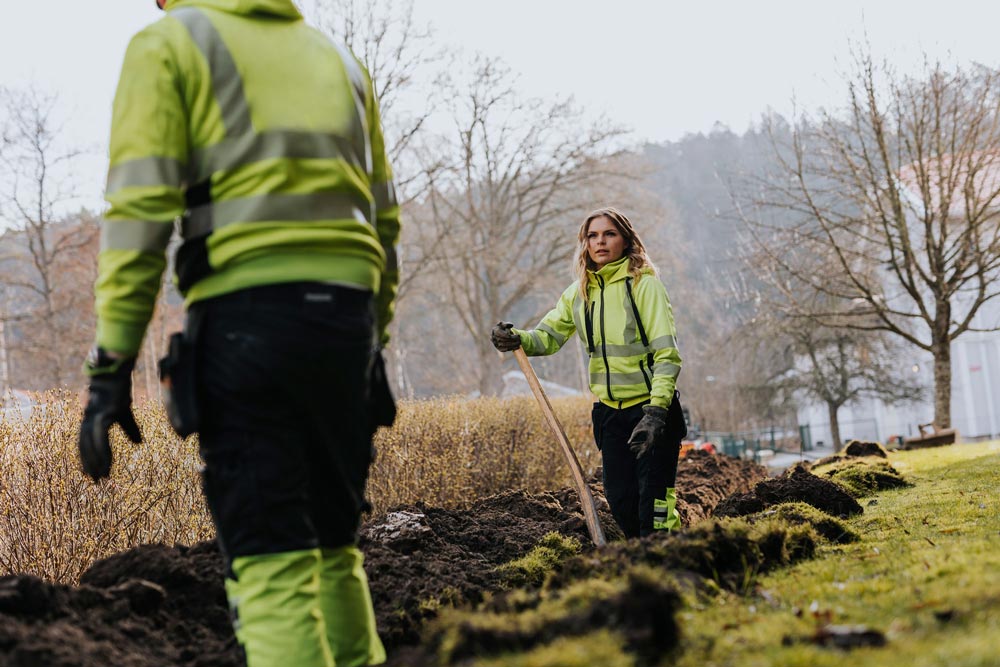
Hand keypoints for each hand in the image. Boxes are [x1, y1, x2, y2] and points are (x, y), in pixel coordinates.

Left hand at [79, 348, 142, 480]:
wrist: (116, 373)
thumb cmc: (120, 391)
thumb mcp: (125, 413)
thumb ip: (129, 429)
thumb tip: (138, 444)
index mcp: (90, 419)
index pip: (84, 443)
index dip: (87, 459)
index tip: (90, 474)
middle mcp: (88, 420)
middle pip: (84, 447)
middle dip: (89, 465)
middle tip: (95, 481)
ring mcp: (93, 417)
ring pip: (90, 446)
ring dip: (96, 463)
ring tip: (101, 476)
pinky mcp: (103, 415)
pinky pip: (100, 438)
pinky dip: (103, 452)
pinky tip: (107, 462)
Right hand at [491, 321, 520, 351]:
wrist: (501, 334)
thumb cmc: (504, 328)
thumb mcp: (505, 324)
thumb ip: (507, 324)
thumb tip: (511, 325)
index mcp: (495, 330)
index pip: (499, 333)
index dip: (505, 334)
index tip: (512, 334)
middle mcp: (493, 337)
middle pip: (503, 339)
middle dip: (512, 339)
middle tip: (519, 339)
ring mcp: (495, 343)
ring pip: (504, 345)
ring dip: (512, 344)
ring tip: (519, 343)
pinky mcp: (498, 348)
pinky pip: (504, 349)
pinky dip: (511, 348)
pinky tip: (517, 347)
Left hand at [627, 405, 669, 458]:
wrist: (655, 414)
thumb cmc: (646, 420)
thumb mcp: (638, 428)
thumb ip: (633, 436)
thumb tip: (628, 443)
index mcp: (652, 437)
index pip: (647, 448)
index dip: (641, 453)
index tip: (637, 458)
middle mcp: (655, 438)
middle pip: (646, 447)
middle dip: (638, 449)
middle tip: (631, 450)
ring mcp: (655, 437)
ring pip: (647, 444)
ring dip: (639, 446)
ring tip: (631, 447)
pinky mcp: (654, 435)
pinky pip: (648, 441)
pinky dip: (642, 442)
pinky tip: (636, 443)